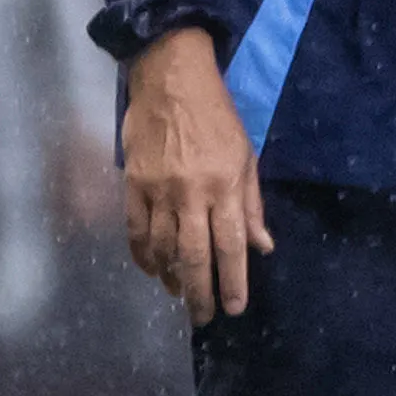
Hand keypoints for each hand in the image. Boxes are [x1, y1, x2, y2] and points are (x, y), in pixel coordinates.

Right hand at [121, 28, 273, 321]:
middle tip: (204, 317)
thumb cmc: (216, 116)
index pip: (231, 245)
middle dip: (200, 293)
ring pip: (163, 248)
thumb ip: (251, 204)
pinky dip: (143, 255)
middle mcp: (192, 193)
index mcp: (225, 186)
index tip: (234, 308)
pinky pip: (136, 231)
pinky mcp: (132, 184)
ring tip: (179, 294)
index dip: (233, 281)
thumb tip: (262, 246)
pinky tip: (151, 269)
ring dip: (171, 277)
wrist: (170, 78)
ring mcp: (158, 191)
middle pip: (194, 256)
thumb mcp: (246, 155)